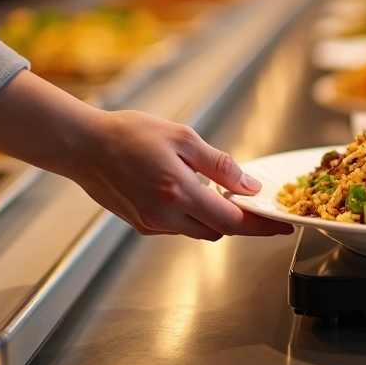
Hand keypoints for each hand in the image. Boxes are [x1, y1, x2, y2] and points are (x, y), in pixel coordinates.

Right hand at [66, 110, 293, 240]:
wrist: (83, 145)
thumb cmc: (129, 134)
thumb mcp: (183, 138)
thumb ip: (220, 165)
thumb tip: (250, 186)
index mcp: (179, 192)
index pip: (233, 221)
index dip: (262, 225)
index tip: (282, 224)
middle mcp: (165, 215)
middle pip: (218, 231)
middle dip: (238, 218)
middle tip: (248, 198)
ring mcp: (151, 223)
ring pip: (198, 230)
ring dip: (212, 216)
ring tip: (211, 187)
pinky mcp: (140, 224)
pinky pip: (177, 227)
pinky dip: (190, 214)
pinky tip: (184, 190)